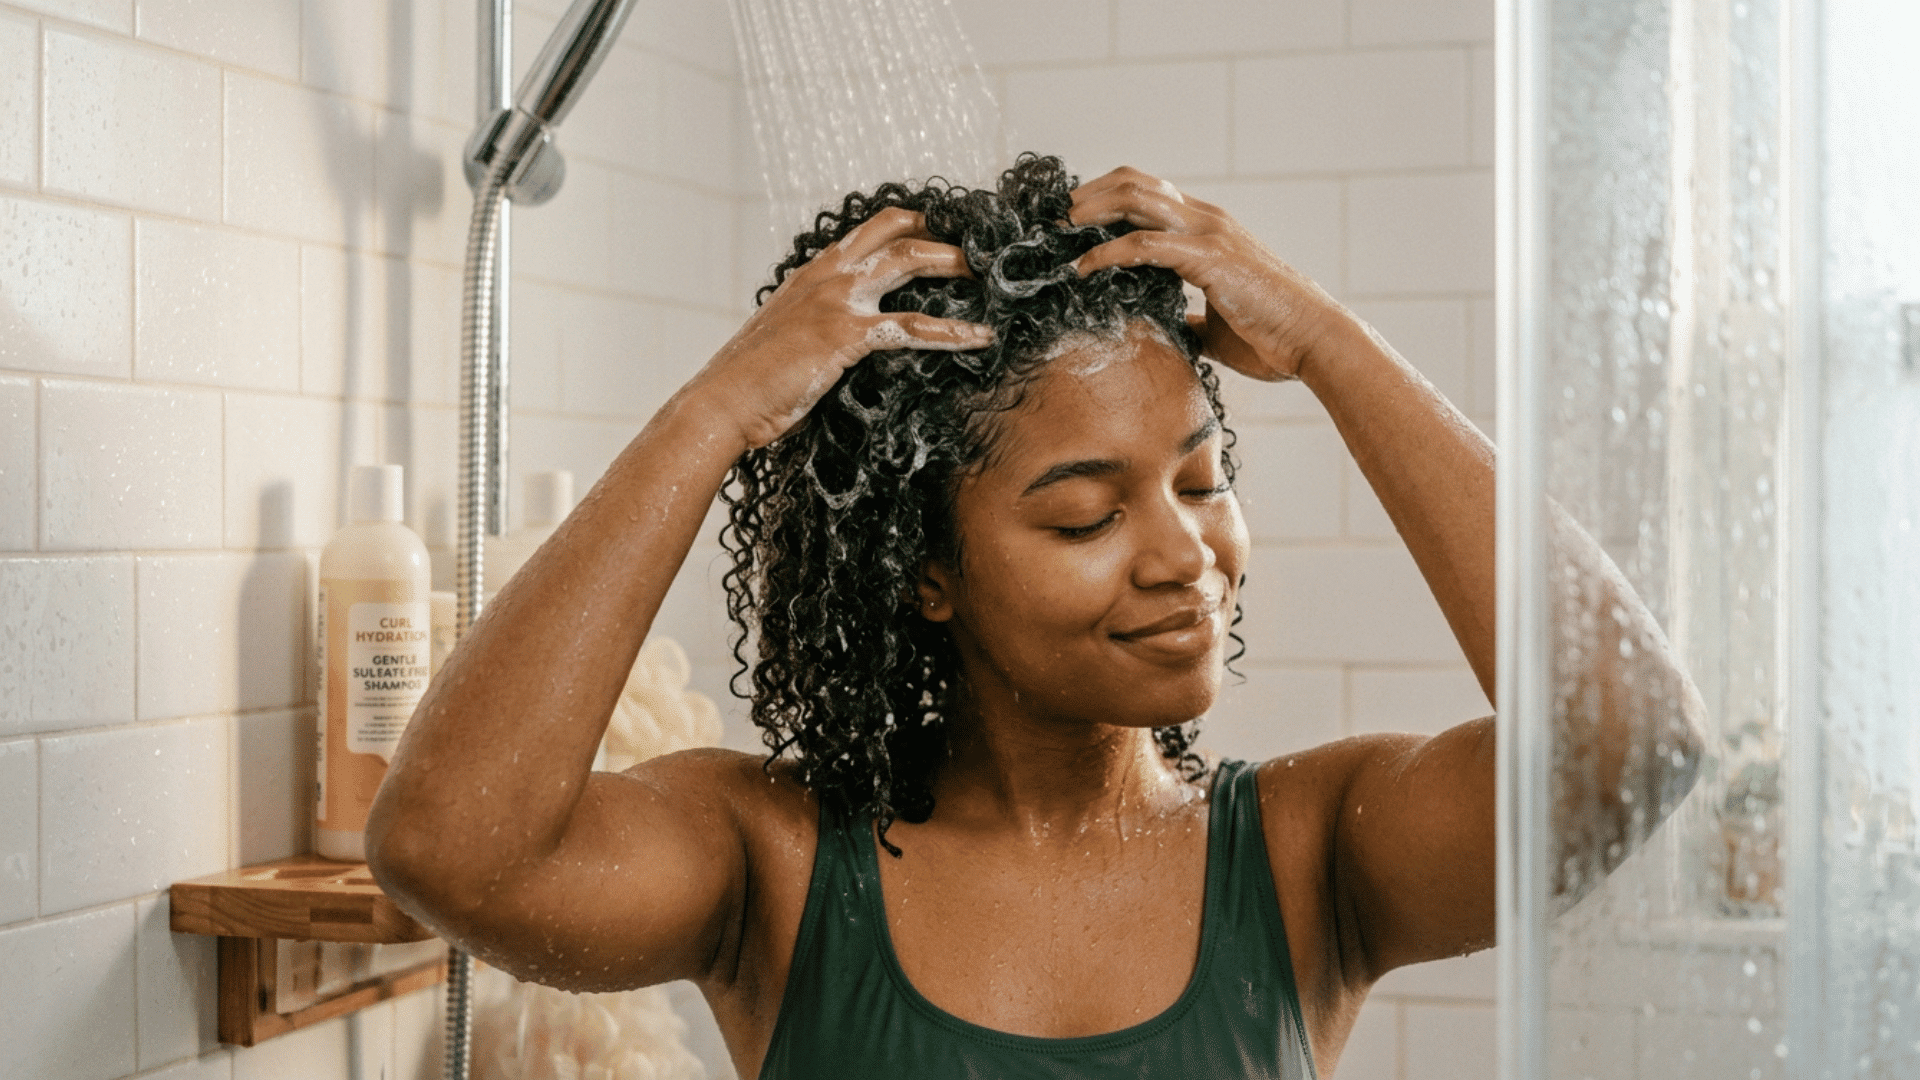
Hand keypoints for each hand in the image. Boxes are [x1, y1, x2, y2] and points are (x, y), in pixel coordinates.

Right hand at [688, 207, 992, 449]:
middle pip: (896, 229)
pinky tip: (980, 338)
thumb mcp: (787, 338)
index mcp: (813, 272)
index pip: (871, 229)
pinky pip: (912, 327)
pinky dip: (953, 332)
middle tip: (977, 246)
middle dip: (942, 231)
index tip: (946, 233)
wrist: (723, 403)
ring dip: (955, 262)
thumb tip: (847, 337)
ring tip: (989, 274)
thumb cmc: (752, 382)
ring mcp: (837, 300)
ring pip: (910, 260)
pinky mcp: (845, 334)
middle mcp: (827, 274)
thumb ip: (819, 324)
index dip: (912, 225)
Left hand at [1070, 167, 1349, 382]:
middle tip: (1054, 219)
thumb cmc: (1273, 337)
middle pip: (1134, 183)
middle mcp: (1207, 220)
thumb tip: (1169, 334)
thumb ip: (1191, 320)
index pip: (1148, 194)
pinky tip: (1084, 269)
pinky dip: (1107, 253)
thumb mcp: (1219, 327)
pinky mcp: (1208, 258)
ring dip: (1091, 212)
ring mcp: (1208, 234)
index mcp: (1208, 229)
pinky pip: (1144, 245)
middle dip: (1088, 195)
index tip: (1074, 222)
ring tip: (1060, 231)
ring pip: (1136, 199)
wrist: (1315, 341)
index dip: (1106, 199)